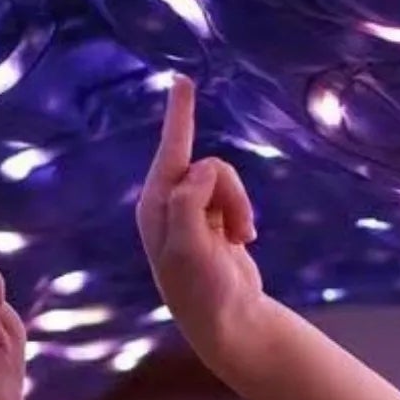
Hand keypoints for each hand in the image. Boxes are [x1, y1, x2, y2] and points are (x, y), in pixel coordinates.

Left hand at [136, 76, 267, 361]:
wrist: (226, 320)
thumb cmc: (203, 290)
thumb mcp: (190, 247)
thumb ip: (190, 202)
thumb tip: (201, 169)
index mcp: (156, 207)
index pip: (170, 151)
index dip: (180, 115)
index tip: (182, 79)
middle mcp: (169, 204)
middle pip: (210, 167)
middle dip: (231, 193)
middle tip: (236, 231)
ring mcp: (192, 212)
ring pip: (226, 180)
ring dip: (240, 206)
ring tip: (239, 240)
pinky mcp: (213, 220)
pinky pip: (234, 196)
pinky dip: (244, 216)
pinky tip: (242, 242)